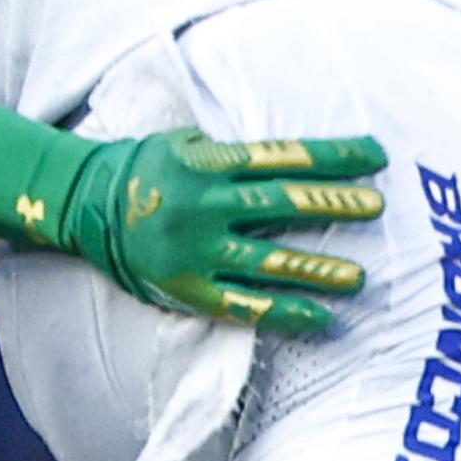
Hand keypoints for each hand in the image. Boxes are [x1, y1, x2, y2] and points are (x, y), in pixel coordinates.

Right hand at [34, 131, 385, 336]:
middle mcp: (202, 205)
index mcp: (208, 163)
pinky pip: (243, 305)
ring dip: (317, 268)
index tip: (376, 156)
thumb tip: (302, 158)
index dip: (333, 156)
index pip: (284, 156)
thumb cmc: (147, 166)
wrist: (83, 203)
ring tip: (359, 276)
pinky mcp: (186, 287)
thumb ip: (236, 153)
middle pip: (280, 202)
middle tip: (377, 207)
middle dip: (333, 203)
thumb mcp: (187, 141)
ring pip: (267, 260)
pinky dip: (284, 312)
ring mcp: (194, 250)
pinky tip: (321, 319)